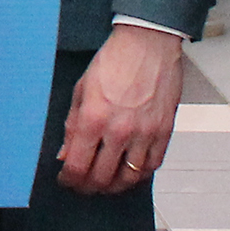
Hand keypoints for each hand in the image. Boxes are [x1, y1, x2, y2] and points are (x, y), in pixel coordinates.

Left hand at [56, 23, 182, 193]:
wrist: (148, 43)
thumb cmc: (114, 60)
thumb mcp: (81, 90)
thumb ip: (72, 125)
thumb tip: (65, 153)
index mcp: (93, 119)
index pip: (76, 167)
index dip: (69, 180)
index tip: (66, 180)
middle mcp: (119, 130)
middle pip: (101, 178)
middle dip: (88, 187)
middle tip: (84, 185)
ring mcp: (144, 133)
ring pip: (129, 178)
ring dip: (114, 186)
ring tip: (106, 183)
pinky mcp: (164, 131)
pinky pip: (152, 165)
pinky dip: (140, 174)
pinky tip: (130, 170)